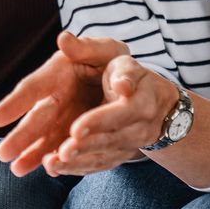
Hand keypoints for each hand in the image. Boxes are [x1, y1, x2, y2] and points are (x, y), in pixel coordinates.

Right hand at [0, 32, 127, 175]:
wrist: (130, 83)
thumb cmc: (112, 61)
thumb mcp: (105, 49)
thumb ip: (86, 47)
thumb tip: (64, 38)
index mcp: (57, 74)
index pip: (32, 88)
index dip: (15, 103)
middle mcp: (56, 98)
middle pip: (36, 119)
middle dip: (20, 137)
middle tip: (2, 154)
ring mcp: (65, 119)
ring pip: (46, 139)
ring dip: (32, 154)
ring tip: (17, 170)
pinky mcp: (76, 134)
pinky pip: (63, 149)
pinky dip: (56, 160)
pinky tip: (48, 171)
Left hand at [44, 56, 176, 175]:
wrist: (157, 103)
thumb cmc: (127, 72)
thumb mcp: (113, 54)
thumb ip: (89, 48)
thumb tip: (65, 39)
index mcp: (140, 98)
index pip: (121, 112)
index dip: (99, 121)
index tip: (75, 129)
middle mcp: (138, 125)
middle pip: (111, 139)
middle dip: (86, 147)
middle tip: (62, 153)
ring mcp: (129, 143)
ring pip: (104, 156)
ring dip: (79, 162)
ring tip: (52, 164)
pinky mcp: (118, 154)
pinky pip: (99, 165)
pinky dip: (78, 169)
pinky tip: (55, 169)